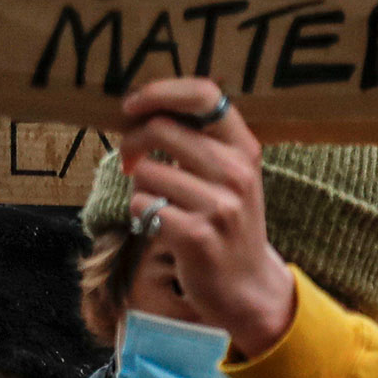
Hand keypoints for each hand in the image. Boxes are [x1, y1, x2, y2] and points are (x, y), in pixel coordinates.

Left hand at [114, 78, 296, 358]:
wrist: (247, 285)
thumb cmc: (226, 219)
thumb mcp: (228, 173)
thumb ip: (198, 139)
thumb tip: (143, 104)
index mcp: (244, 147)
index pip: (205, 95)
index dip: (160, 91)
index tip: (132, 105)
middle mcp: (237, 172)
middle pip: (162, 129)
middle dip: (133, 142)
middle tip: (131, 160)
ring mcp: (220, 205)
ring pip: (146, 172)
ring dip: (140, 187)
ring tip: (161, 203)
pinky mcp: (197, 236)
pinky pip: (143, 206)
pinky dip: (141, 214)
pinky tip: (161, 225)